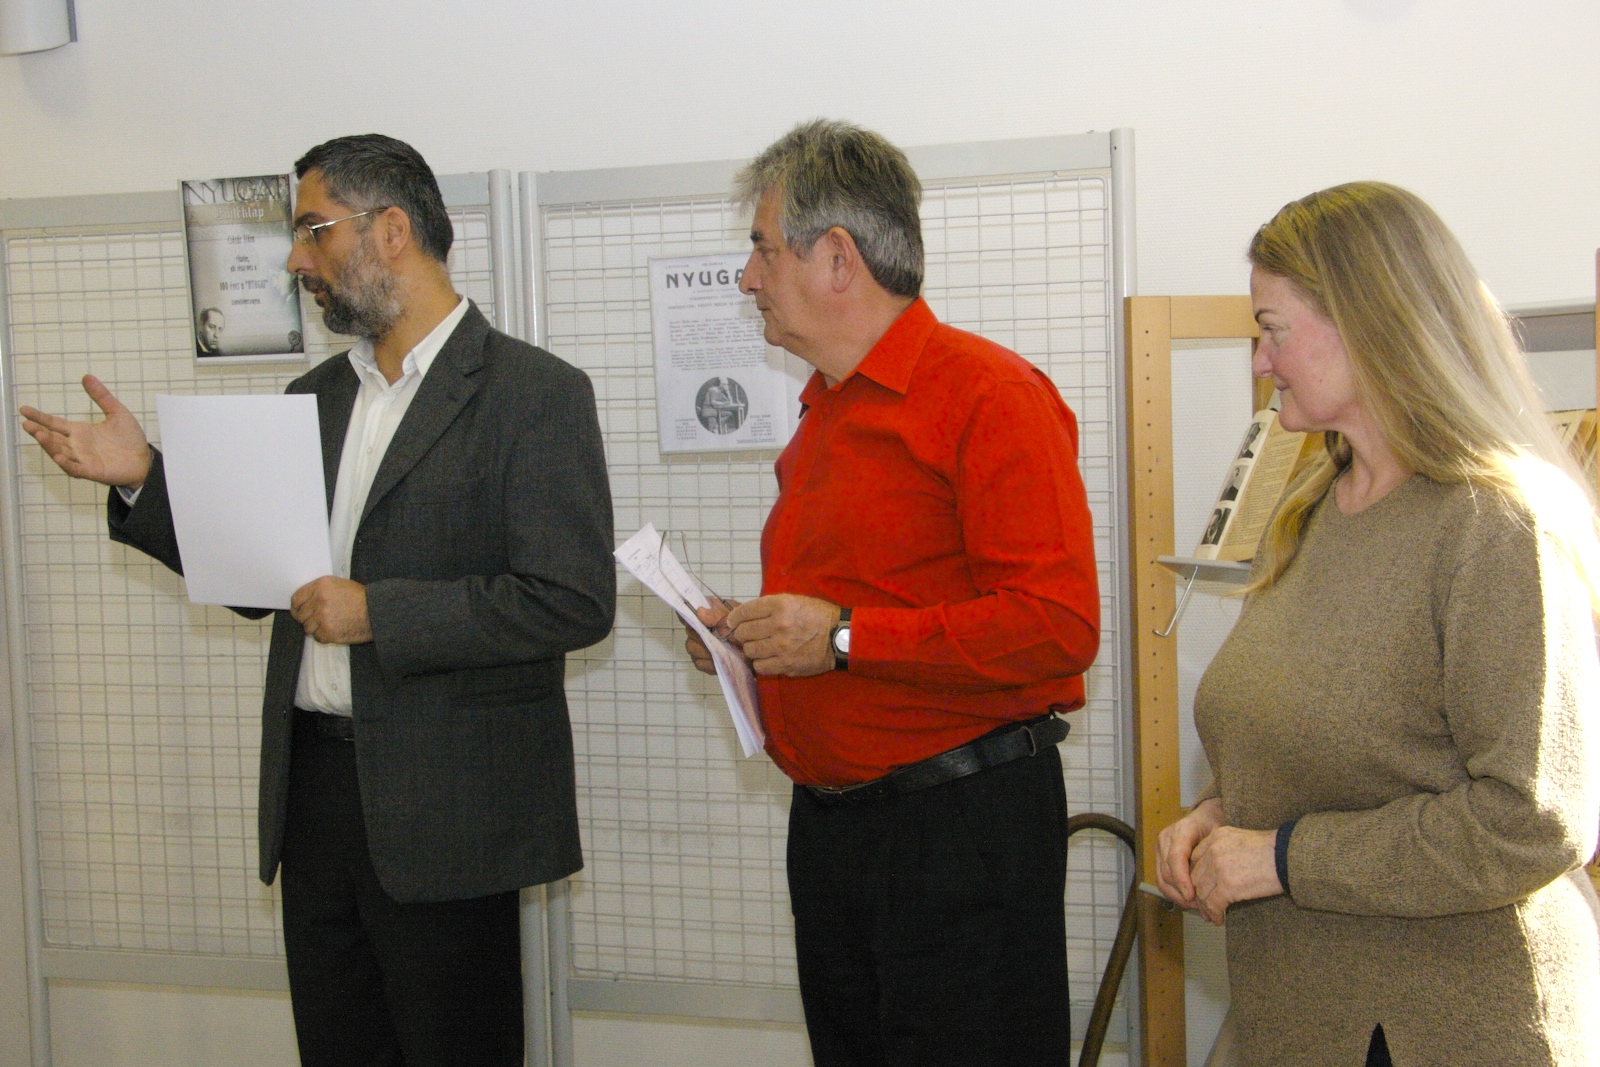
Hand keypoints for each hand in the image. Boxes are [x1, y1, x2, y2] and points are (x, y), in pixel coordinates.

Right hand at [19, 374, 152, 487]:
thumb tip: (86, 376)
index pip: (55, 423)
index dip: (40, 417)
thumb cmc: (130, 438)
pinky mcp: (92, 471)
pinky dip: (67, 463)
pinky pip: (75, 468)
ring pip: (60, 452)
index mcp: (80, 431)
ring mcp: (83, 459)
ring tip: (39, 435)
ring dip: (49, 445)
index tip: (24, 410)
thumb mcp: (117, 412)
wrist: (144, 460)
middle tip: (27, 424)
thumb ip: (102, 396)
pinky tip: (59, 456)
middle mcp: (77, 445)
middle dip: (39, 432)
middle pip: (53, 438)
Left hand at [290, 577, 371, 644]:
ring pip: (307, 628)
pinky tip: (336, 631)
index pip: (296, 599)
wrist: (376, 611)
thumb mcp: (339, 585)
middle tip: (318, 621)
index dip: (296, 608)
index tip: (299, 612)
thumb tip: (305, 602)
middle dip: (307, 619)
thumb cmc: (361, 598)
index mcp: (320, 586)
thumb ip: (320, 591)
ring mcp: (322, 617)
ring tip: (330, 625)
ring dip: (316, 629)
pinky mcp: (328, 632)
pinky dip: (325, 637)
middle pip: (300, 616)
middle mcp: (319, 600)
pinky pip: (318, 638)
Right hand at [684, 599, 741, 675]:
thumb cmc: (748, 629)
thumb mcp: (737, 620)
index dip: (689, 616)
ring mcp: (699, 643)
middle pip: (690, 631)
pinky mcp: (702, 660)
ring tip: (723, 651)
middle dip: (703, 637)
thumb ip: (718, 616)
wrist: (758, 647)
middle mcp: (700, 626)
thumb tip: (699, 612)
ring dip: (706, 651)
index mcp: (708, 610)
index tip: (700, 622)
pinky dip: (709, 663)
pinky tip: (721, 661)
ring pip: (692, 647)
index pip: (689, 610)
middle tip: (719, 640)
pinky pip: (699, 662)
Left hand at [719, 594, 838, 677]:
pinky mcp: (786, 664)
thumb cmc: (817, 616)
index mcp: (780, 605)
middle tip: (747, 636)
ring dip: (752, 649)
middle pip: (743, 632)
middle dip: (742, 634)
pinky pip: (760, 666)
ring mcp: (781, 646)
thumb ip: (770, 606)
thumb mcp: (795, 601)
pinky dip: (761, 663)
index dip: (734, 618)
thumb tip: (745, 615)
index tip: (732, 622)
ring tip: (760, 647)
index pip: (745, 611)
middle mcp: (778, 624)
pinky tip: (768, 658)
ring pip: (750, 650)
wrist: (839, 637)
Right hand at [1155, 797, 1224, 909]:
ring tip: (1195, 905)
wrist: (1206, 815)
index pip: (1175, 858)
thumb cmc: (1215, 826)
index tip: (1191, 896)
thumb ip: (1214, 855)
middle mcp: (1166, 838)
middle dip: (1181, 893)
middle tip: (1200, 906)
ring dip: (1177, 896)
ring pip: (1161, 879)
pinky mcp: (1159, 856)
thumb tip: (1213, 882)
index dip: (1182, 879)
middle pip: (1167, 872)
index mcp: (1182, 830)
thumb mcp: (1220, 836)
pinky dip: (1173, 893)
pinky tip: (1188, 899)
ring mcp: (1160, 847)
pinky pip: (1161, 879)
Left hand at [1189, 824, 1282, 924]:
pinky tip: (1219, 919)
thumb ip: (1223, 850)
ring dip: (1206, 906)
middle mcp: (1213, 849)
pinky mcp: (1228, 885)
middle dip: (1198, 894)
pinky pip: (1212, 903)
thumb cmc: (1272, 851)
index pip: (1195, 859)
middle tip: (1205, 906)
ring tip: (1212, 915)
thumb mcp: (1241, 840)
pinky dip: (1214, 914)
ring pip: (1201, 892)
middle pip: (1195, 876)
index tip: (1201, 889)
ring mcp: (1219, 867)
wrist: (1289, 857)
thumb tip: (1213, 874)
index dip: (1196, 877)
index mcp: (1216, 836)